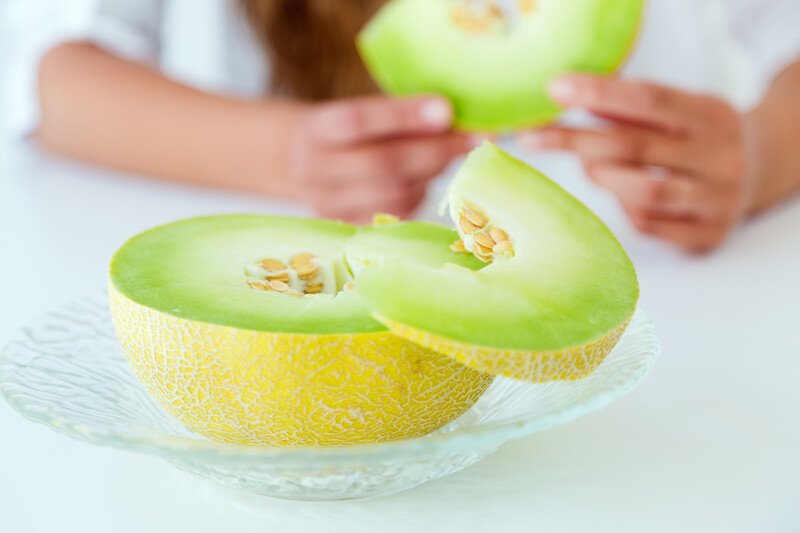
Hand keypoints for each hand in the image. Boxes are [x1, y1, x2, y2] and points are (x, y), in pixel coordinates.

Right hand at [290, 95, 469, 222]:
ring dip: (429, 175)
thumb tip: (454, 117)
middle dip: (435, 150)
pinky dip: (417, 195)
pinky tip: (422, 179)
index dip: (404, 115)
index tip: (447, 109)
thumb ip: (395, 114)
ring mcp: (327, 203)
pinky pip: (393, 214)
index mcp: (316, 128)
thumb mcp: (353, 110)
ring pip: (393, 193)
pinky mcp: (344, 225)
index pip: (359, 120)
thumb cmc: (341, 131)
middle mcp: (315, 168)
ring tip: (446, 156)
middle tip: (472, 138)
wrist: (294, 161)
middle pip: (383, 164)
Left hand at [518, 75, 754, 252]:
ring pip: (644, 191)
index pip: (650, 99)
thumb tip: (564, 94)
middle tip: (536, 137)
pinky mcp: (708, 235)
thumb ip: (628, 107)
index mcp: (712, 115)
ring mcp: (718, 199)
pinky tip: (623, 195)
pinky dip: (624, 207)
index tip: (555, 89)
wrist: (759, 172)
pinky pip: (649, 224)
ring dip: (603, 177)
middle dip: (578, 140)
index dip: (599, 93)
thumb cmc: (695, 137)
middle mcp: (721, 157)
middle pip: (636, 147)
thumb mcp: (676, 111)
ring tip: (589, 166)